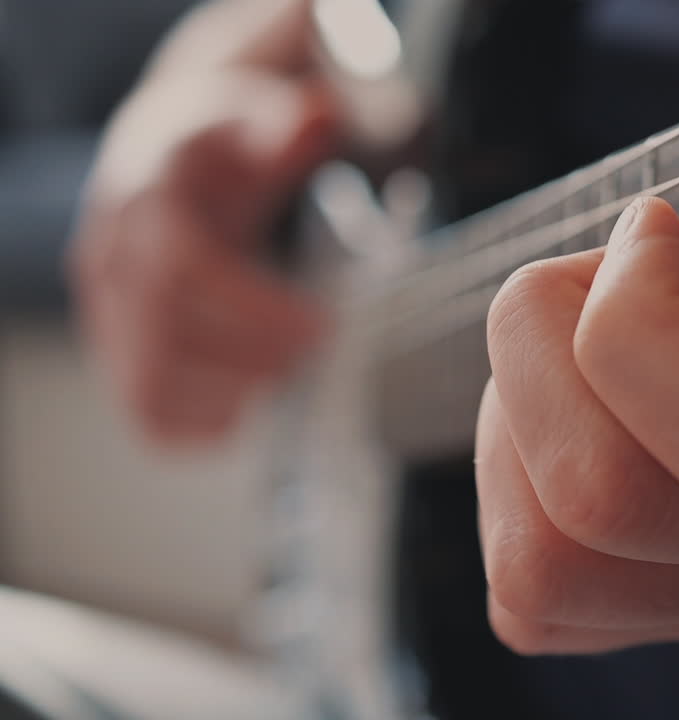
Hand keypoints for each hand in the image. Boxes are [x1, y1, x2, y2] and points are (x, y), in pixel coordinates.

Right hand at [70, 0, 335, 444]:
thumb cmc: (221, 147)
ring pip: (148, 388)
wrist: (166, 159)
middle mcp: (111, 261)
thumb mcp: (257, 117)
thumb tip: (320, 114)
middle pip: (165, 338)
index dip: (254, 311)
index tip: (321, 328)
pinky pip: (147, 413)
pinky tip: (256, 405)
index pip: (183, 269)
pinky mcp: (118, 352)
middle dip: (255, 361)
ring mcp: (106, 313)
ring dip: (232, 399)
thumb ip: (291, 122)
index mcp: (146, 200)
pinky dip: (204, 426)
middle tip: (320, 359)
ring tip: (292, 378)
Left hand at [478, 197, 678, 703]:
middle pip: (603, 503)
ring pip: (547, 570)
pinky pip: (543, 599)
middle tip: (605, 270)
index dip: (650, 317)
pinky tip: (573, 414)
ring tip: (577, 341)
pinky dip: (512, 498)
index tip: (664, 227)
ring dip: (514, 423)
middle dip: (544, 343)